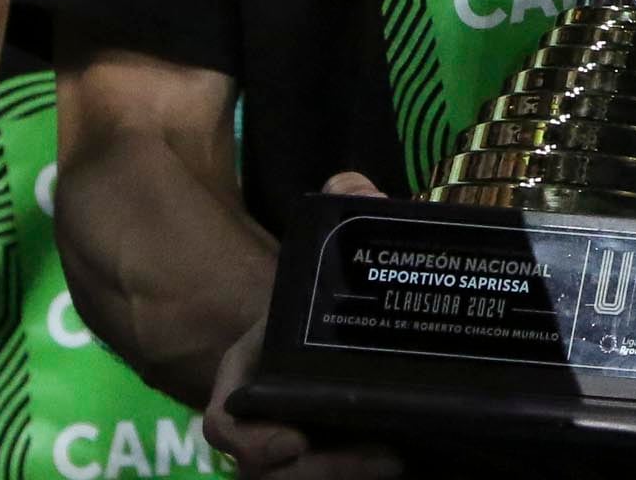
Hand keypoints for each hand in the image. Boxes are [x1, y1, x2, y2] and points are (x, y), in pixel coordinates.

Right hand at [204, 173, 397, 479]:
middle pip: (269, 472)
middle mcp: (268, 421)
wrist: (370, 334)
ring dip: (348, 477)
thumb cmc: (337, 296)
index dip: (247, 440)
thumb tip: (352, 185)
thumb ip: (348, 213)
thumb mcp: (341, 254)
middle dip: (323, 470)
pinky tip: (409, 460)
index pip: (226, 420)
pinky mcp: (334, 462)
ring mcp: (300, 450)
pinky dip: (363, 477)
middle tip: (385, 454)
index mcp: (252, 375)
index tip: (291, 442)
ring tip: (400, 455)